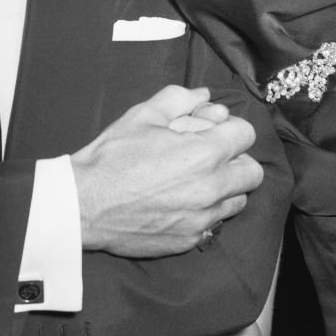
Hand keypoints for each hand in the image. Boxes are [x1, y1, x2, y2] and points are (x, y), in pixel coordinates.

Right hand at [72, 85, 261, 256]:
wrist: (83, 205)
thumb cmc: (111, 157)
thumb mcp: (142, 115)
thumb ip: (179, 99)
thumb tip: (203, 95)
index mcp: (204, 153)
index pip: (246, 134)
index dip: (228, 128)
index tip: (210, 131)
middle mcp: (211, 188)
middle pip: (252, 172)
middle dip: (235, 159)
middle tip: (208, 156)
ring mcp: (202, 218)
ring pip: (238, 200)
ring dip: (224, 188)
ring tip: (194, 181)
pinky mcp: (190, 240)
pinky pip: (215, 224)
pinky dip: (205, 212)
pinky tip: (179, 203)